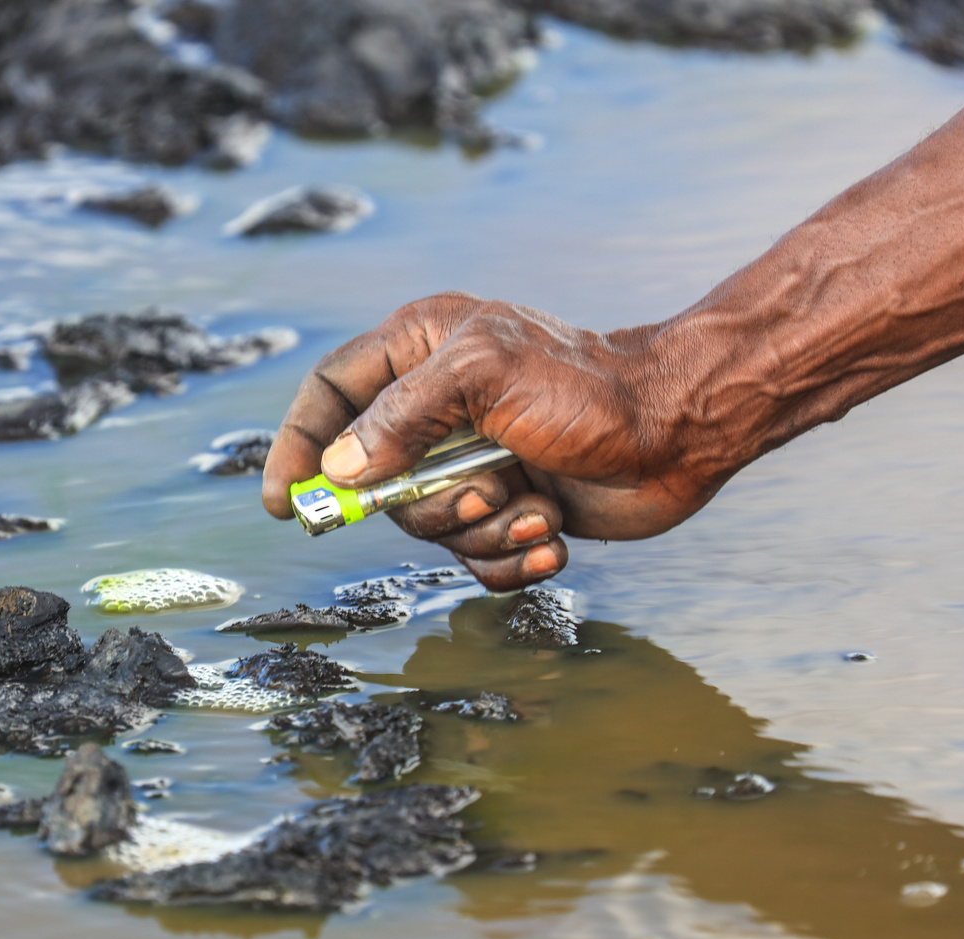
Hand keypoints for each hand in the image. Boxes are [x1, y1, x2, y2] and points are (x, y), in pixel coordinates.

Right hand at [261, 292, 736, 589]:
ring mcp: (471, 463)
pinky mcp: (506, 509)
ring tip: (536, 506)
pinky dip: (512, 558)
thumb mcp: (484, 375)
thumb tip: (340, 472)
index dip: (299, 447)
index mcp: (420, 352)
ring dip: (484, 531)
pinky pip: (474, 561)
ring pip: (427, 529)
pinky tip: (553, 531)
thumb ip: (402, 418)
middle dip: (430, 505)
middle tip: (484, 490)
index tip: (285, 501)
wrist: (678, 432)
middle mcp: (436, 410)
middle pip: (375, 484)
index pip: (330, 395)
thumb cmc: (588, 388)